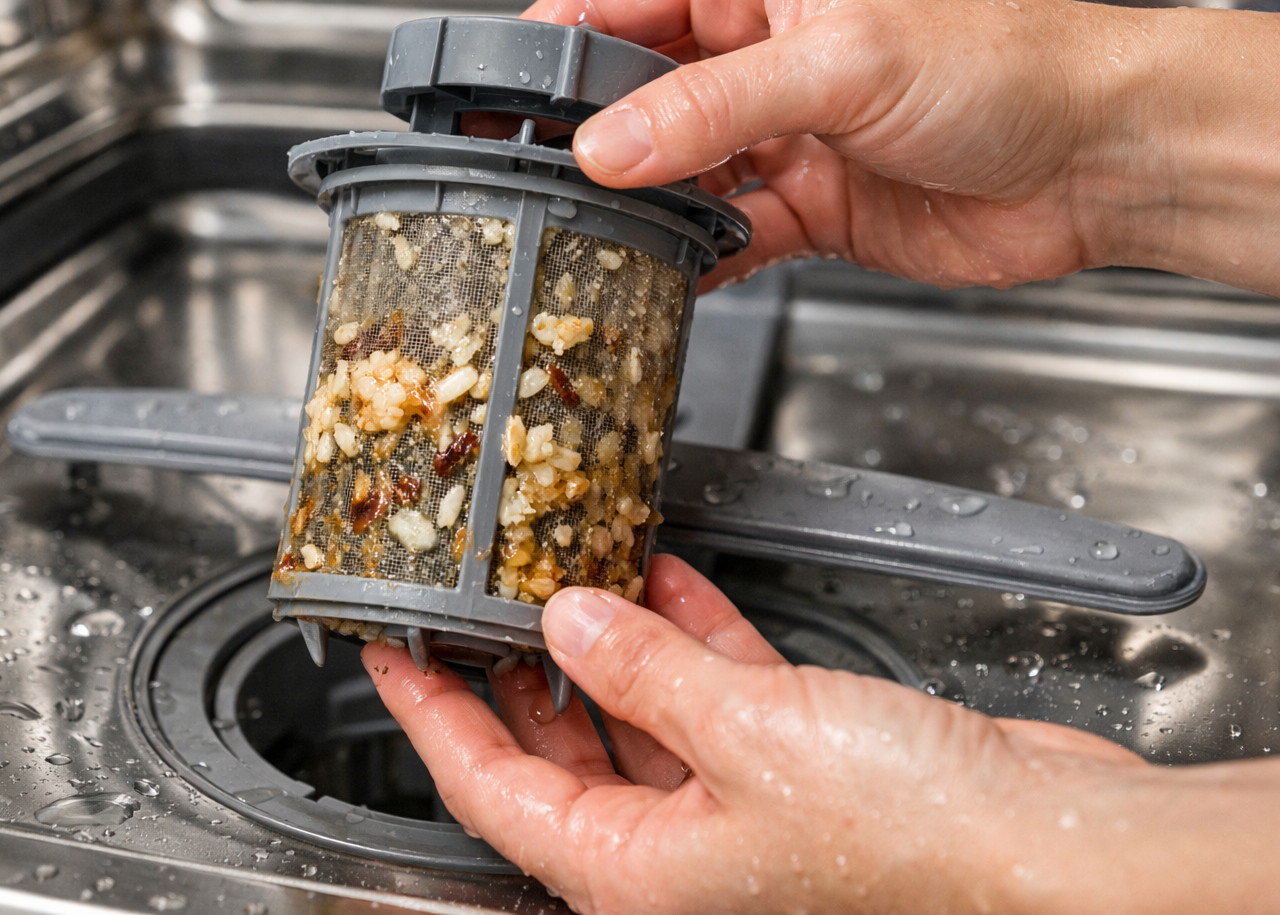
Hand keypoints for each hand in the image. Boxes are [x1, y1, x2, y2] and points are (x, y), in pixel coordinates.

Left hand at [364, 556, 1279, 913]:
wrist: (1053, 851)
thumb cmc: (914, 844)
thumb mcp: (747, 737)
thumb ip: (644, 671)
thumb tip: (568, 621)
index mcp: (635, 875)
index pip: (490, 790)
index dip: (429, 718)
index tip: (387, 656)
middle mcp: (678, 850)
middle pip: (558, 752)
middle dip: (516, 670)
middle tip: (470, 597)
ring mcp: (738, 804)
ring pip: (638, 712)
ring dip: (607, 638)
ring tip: (563, 565)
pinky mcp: (798, 759)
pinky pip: (715, 691)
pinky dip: (688, 632)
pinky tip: (666, 573)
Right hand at [523, 0, 1279, 294]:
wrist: (1092, 158)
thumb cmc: (1000, 66)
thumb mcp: (839, 64)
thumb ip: (712, 106)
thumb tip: (610, 146)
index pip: (612, 4)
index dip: (545, 55)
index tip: (495, 107)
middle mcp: (754, 51)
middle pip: (627, 96)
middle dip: (579, 142)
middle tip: (527, 186)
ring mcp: (774, 132)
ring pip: (668, 171)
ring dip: (632, 207)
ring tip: (585, 238)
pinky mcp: (801, 205)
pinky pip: (718, 234)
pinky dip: (689, 259)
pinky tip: (661, 276)